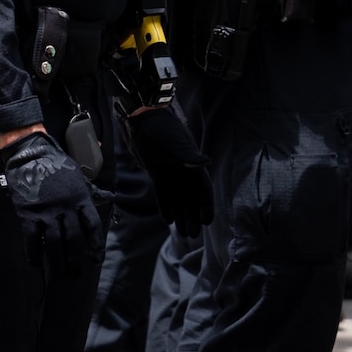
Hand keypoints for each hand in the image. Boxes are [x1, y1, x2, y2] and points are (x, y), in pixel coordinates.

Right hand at [0, 128, 102, 270]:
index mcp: (80, 198)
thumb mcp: (78, 177)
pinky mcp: (28, 214)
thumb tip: (108, 197)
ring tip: (62, 274)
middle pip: (74, 240)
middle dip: (76, 260)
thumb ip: (90, 192)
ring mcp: (46, 212)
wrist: (31, 155)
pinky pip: (31, 239)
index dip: (96, 244)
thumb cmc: (56, 165)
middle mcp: (65, 208)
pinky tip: (36, 263)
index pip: (92, 225)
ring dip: (58, 262)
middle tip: (76, 273)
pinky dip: (33, 253)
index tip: (97, 259)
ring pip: (54, 244)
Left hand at [125, 104, 214, 236]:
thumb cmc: (162, 126)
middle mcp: (184, 170)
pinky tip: (168, 220)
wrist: (143, 116)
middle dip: (193, 216)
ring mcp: (170, 173)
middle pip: (191, 199)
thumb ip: (188, 154)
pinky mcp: (157, 173)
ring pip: (178, 199)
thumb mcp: (176, 140)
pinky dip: (166, 206)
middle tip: (193, 235)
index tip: (207, 221)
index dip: (206, 205)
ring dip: (181, 215)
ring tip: (183, 233)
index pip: (203, 189)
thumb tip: (206, 162)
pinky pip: (163, 194)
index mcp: (192, 164)